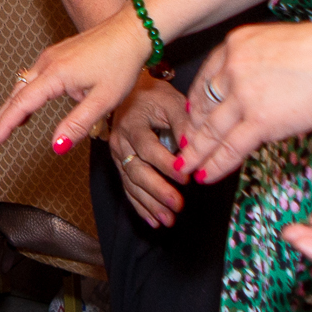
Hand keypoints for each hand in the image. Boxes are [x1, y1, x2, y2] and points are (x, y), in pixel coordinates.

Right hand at [0, 6, 152, 155]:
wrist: (132, 30)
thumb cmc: (121, 62)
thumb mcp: (103, 100)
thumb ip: (77, 124)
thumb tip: (56, 146)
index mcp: (56, 74)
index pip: (22, 104)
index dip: (5, 125)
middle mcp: (48, 63)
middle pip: (16, 94)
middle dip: (3, 118)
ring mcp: (52, 56)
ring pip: (23, 84)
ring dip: (14, 106)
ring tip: (6, 126)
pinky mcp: (59, 54)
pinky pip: (34, 76)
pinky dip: (26, 93)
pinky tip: (30, 104)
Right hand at [107, 74, 190, 228]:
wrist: (130, 92)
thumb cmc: (154, 96)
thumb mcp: (172, 101)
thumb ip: (183, 123)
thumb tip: (192, 146)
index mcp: (133, 124)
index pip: (148, 148)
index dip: (165, 165)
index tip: (185, 177)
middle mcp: (121, 142)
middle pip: (137, 170)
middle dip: (157, 190)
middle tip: (177, 205)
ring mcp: (118, 155)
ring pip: (132, 183)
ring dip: (150, 204)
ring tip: (168, 219)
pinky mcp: (121, 164)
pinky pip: (128, 188)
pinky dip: (140, 205)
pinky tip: (152, 219)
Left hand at [176, 22, 311, 180]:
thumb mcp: (280, 43)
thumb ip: (260, 61)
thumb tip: (257, 80)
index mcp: (236, 44)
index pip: (206, 76)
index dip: (196, 101)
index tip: (191, 115)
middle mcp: (233, 68)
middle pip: (204, 106)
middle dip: (191, 130)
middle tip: (181, 146)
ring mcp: (243, 95)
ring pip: (211, 130)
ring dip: (196, 153)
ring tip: (185, 167)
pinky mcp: (259, 120)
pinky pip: (230, 147)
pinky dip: (216, 164)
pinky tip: (205, 174)